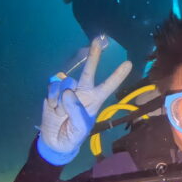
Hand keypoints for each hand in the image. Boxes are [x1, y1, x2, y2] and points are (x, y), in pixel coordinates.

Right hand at [37, 37, 131, 165]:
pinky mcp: (54, 91)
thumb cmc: (73, 135)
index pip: (108, 86)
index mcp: (94, 100)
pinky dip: (52, 98)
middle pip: (89, 71)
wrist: (54, 141)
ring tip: (60, 113)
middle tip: (98, 40)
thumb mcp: (79, 128)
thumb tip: (68, 92)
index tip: (128, 63)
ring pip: (67, 82)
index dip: (117, 75)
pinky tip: (53, 108)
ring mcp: (67, 90)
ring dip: (61, 99)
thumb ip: (76, 111)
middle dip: (93, 56)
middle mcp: (82, 92)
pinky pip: (53, 87)